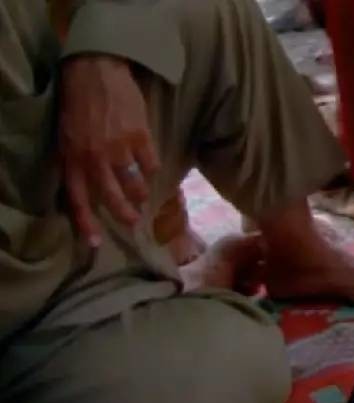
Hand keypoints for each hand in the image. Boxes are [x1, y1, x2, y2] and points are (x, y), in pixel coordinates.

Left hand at [59, 55, 160, 246]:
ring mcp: (118, 148)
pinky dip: (151, 168)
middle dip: (123, 214)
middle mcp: (94, 158)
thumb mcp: (67, 137)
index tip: (96, 244)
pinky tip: (150, 167)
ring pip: (134, 184)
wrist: (95, 72)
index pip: (78, 199)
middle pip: (111, 197)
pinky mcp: (139, 136)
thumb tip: (91, 187)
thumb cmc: (78, 104)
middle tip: (132, 221)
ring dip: (139, 193)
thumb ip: (77, 162)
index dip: (86, 224)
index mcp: (72, 159)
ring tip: (142, 196)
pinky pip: (150, 164)